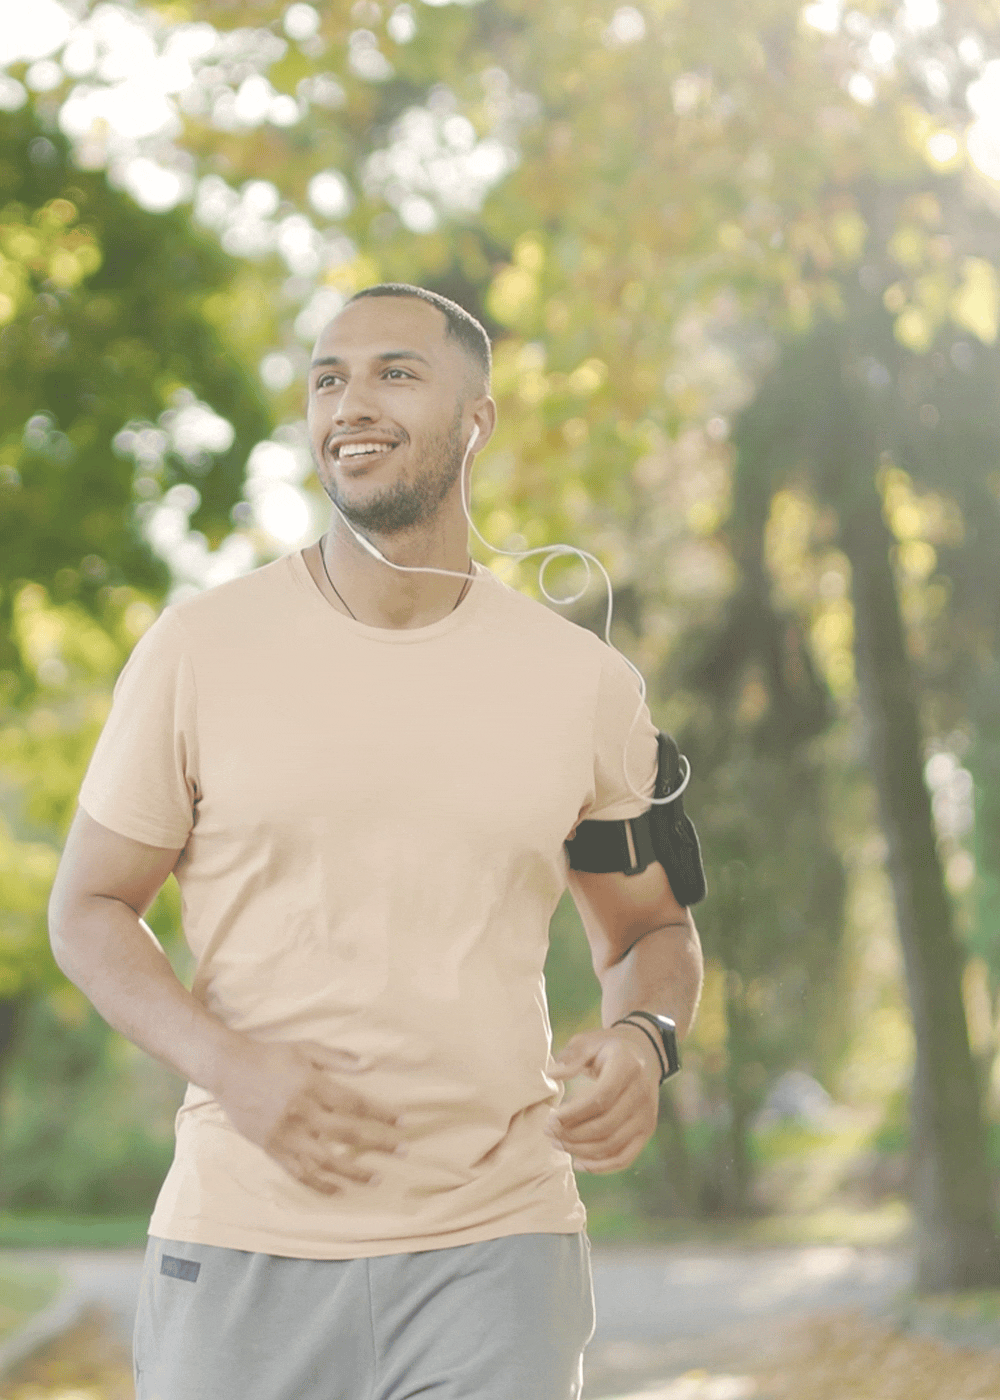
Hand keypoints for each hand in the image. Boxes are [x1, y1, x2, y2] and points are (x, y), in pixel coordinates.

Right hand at [215, 1037, 406, 1194]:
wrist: (228, 1069)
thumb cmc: (271, 1055)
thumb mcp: (306, 1048)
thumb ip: (339, 1058)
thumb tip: (371, 1064)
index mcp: (312, 1085)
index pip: (355, 1104)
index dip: (381, 1114)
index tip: (403, 1122)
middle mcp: (301, 1112)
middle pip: (346, 1133)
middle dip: (378, 1143)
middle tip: (403, 1151)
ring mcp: (285, 1134)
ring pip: (324, 1160)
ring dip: (352, 1172)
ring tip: (376, 1179)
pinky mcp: (271, 1148)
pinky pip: (297, 1172)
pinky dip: (318, 1184)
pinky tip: (337, 1190)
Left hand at [545, 1024, 660, 1173]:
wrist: (644, 1053)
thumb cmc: (608, 1047)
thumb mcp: (590, 1041)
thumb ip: (572, 1056)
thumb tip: (552, 1074)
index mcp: (627, 1067)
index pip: (600, 1098)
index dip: (574, 1113)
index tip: (551, 1118)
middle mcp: (641, 1093)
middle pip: (605, 1125)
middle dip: (572, 1134)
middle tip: (548, 1131)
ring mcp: (647, 1114)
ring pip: (612, 1144)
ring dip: (581, 1150)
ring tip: (557, 1143)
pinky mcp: (647, 1130)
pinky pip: (625, 1157)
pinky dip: (602, 1166)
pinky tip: (578, 1163)